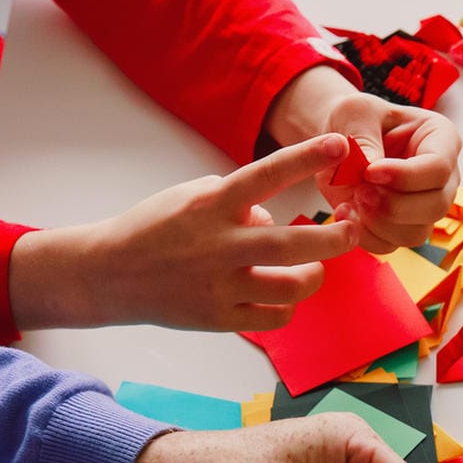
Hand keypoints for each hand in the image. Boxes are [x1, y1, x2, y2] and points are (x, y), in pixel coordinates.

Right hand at [8, 134, 360, 332]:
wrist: (110, 274)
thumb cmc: (155, 229)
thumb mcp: (190, 196)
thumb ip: (236, 201)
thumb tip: (271, 217)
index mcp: (212, 205)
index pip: (267, 174)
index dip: (306, 158)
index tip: (340, 144)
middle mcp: (219, 245)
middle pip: (292, 243)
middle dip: (335, 237)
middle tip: (353, 229)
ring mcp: (220, 286)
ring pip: (290, 287)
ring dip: (314, 276)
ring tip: (315, 268)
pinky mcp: (219, 318)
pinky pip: (274, 317)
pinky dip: (287, 307)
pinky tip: (282, 296)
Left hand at [267, 67, 460, 252]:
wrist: (339, 142)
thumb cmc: (355, 119)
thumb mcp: (355, 112)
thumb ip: (364, 137)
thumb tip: (370, 168)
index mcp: (441, 139)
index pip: (438, 168)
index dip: (405, 176)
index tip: (370, 171)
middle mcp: (442, 178)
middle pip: (436, 206)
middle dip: (394, 205)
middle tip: (360, 191)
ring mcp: (424, 206)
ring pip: (416, 233)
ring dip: (378, 223)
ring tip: (352, 199)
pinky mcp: (401, 227)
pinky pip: (390, 245)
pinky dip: (364, 235)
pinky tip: (346, 212)